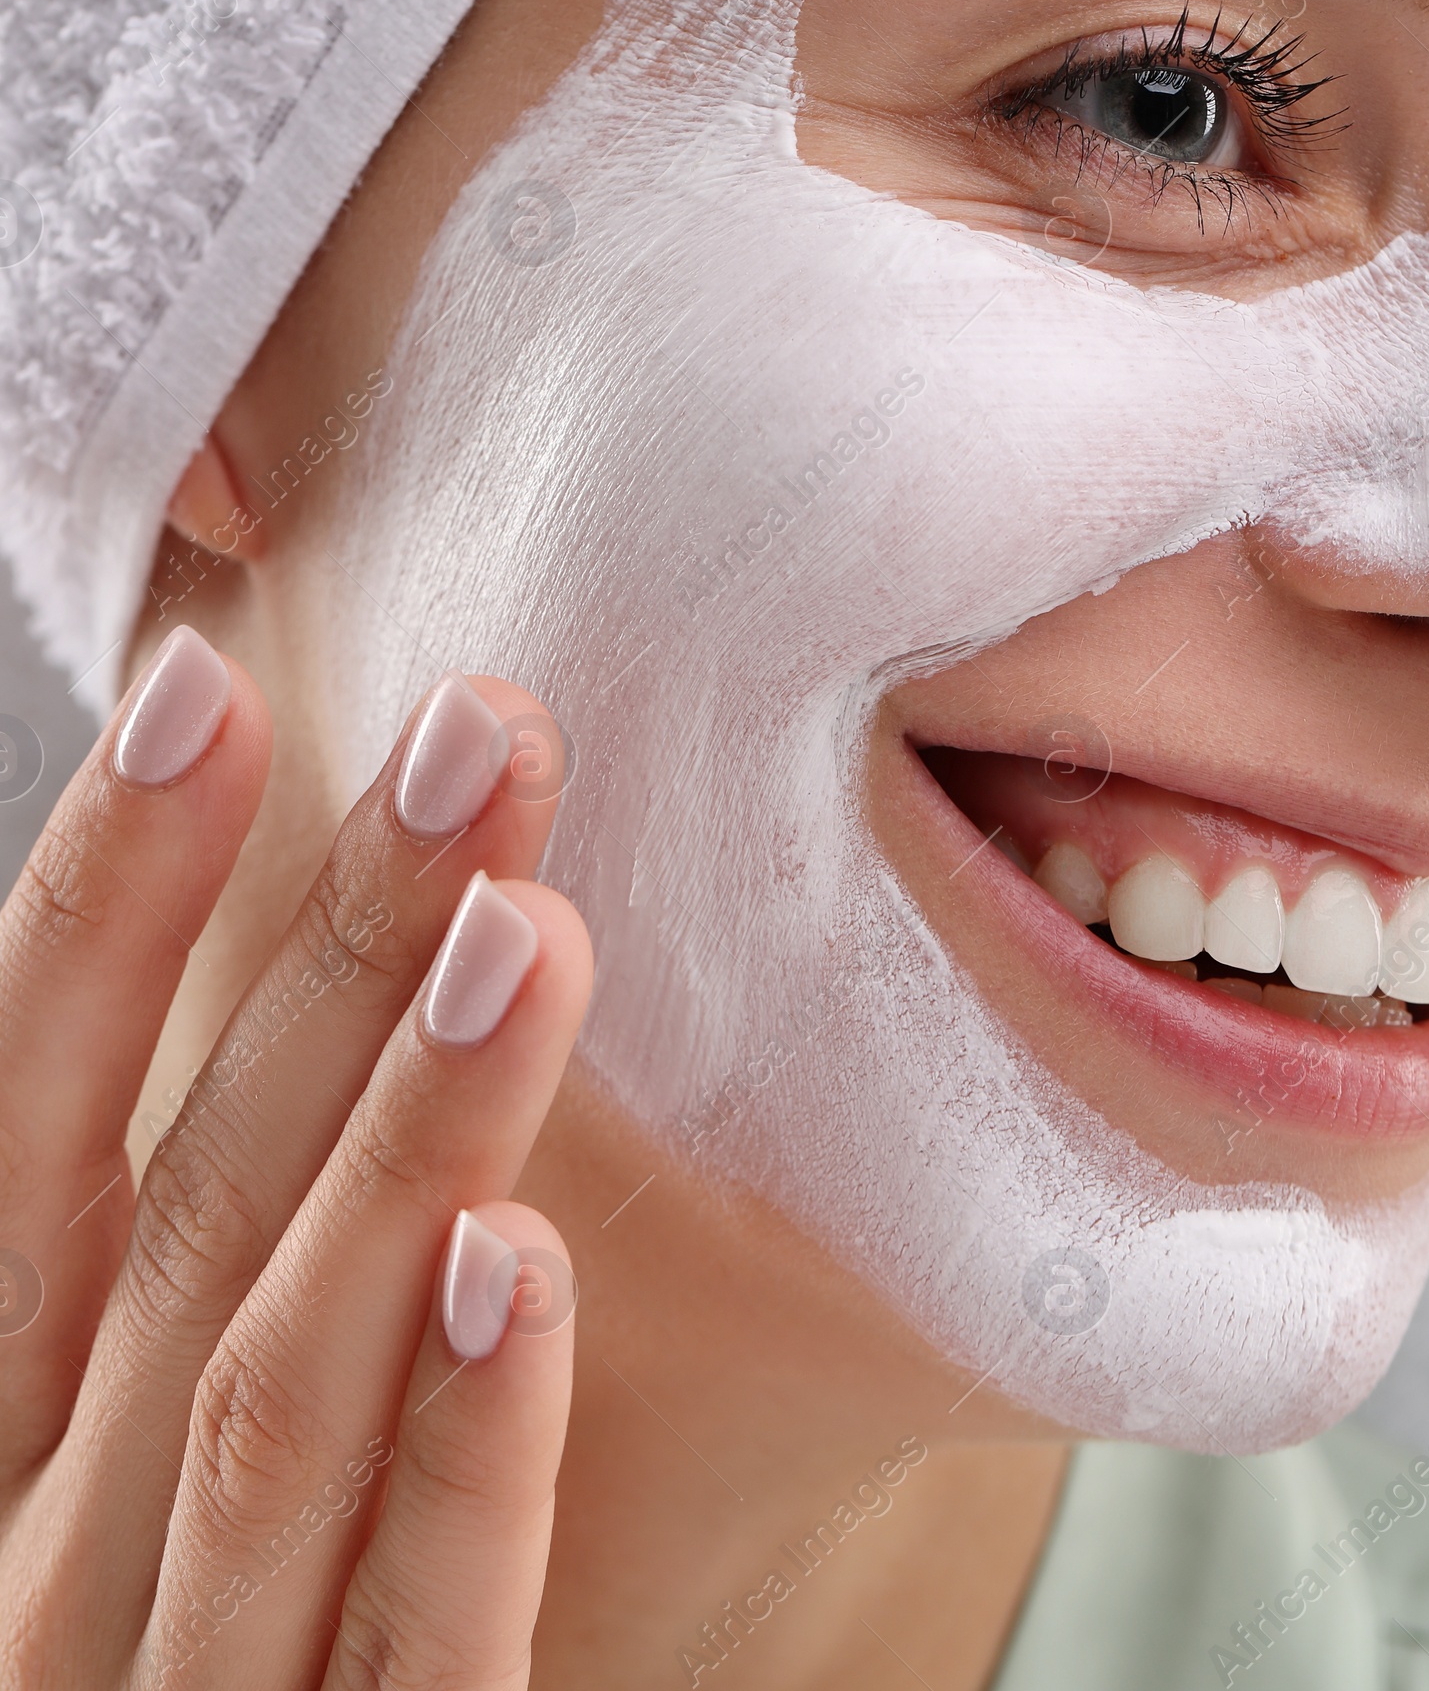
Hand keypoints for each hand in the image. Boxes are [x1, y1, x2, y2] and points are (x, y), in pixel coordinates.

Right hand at [0, 625, 591, 1685]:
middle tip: (473, 731)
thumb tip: (228, 1015)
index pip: (16, 1148)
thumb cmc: (108, 1685)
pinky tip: (519, 1265)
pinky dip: (458, 1458)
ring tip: (527, 923)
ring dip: (399, 1145)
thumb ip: (122, 1293)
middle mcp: (29, 1571)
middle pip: (170, 1224)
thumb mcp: (60, 1483)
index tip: (211, 689)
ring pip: (273, 1401)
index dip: (98, 914)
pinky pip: (405, 1642)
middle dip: (315, 960)